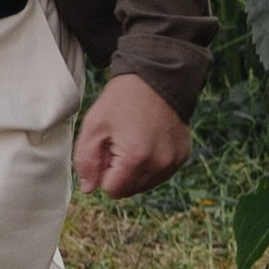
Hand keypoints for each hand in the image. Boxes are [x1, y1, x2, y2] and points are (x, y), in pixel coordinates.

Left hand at [73, 72, 191, 197]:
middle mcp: (159, 164)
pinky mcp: (182, 156)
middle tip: (119, 142)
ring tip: (134, 139)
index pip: (112, 191)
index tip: (107, 148)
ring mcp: (174, 161)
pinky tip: (148, 140)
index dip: (104, 171)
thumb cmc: (123, 99)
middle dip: (119, 172)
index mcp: (135, 158)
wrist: (157, 77)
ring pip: (145, 184)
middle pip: (129, 190)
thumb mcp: (94, 125)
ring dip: (135, 169)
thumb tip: (89, 188)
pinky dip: (151, 163)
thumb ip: (86, 161)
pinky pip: (160, 173)